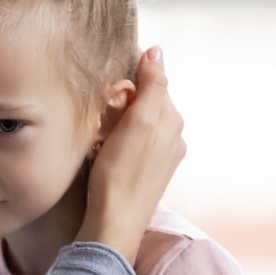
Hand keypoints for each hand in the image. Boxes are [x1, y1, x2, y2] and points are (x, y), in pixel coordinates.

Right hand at [76, 46, 185, 262]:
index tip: (108, 91)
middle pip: (146, 101)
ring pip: (138, 121)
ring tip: (102, 134)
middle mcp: (173, 136)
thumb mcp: (137, 123)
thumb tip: (156, 50)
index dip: (128, 80)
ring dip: (119, 120)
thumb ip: (152, 85)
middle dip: (123, 101)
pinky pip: (134, 141)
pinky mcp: (148, 171)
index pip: (153, 81)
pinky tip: (107, 150)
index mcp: (172, 120)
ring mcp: (162, 155)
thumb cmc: (120, 175)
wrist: (113, 224)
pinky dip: (119, 138)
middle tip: (102, 115)